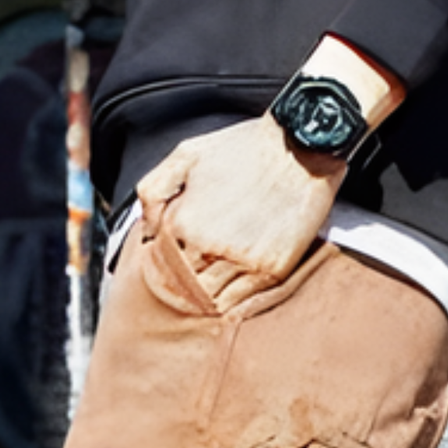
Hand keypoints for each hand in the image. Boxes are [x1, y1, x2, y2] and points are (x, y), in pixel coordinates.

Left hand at [135, 113, 345, 311]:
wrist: (301, 146)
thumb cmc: (245, 147)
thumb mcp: (186, 154)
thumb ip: (154, 191)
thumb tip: (147, 229)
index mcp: (184, 222)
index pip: (161, 265)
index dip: (164, 270)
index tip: (170, 271)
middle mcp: (210, 246)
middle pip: (186, 286)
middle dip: (186, 284)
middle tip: (193, 279)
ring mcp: (243, 261)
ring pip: (213, 299)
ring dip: (210, 294)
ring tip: (215, 282)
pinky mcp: (273, 269)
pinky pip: (244, 301)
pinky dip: (236, 300)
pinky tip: (236, 286)